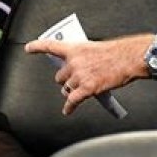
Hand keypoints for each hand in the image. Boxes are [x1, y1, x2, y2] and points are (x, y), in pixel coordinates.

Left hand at [25, 36, 149, 114]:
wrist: (127, 59)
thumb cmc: (116, 52)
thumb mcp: (94, 48)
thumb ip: (82, 56)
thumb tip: (78, 65)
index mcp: (75, 48)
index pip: (50, 46)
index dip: (37, 47)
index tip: (29, 48)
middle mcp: (74, 62)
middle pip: (60, 76)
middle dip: (66, 79)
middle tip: (73, 80)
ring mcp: (79, 76)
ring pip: (66, 89)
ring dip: (71, 91)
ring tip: (79, 91)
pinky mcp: (86, 88)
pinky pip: (72, 101)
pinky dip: (69, 107)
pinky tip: (68, 110)